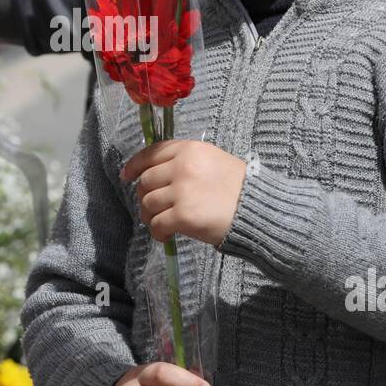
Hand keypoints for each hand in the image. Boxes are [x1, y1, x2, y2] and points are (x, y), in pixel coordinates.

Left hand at [121, 139, 246, 247]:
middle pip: (146, 181)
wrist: (259, 210)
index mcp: (190, 150)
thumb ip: (185, 162)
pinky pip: (157, 224)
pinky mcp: (183, 216)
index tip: (126, 176)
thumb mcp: (213, 161)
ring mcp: (182, 191)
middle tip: (153, 208)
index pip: (152, 153)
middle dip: (145, 196)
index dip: (135, 165)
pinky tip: (167, 235)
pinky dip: (158, 232)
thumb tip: (156, 174)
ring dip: (150, 216)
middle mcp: (182, 167)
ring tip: (162, 223)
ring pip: (148, 203)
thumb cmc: (240, 187)